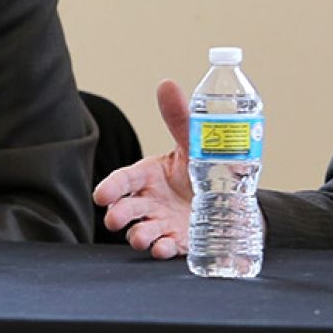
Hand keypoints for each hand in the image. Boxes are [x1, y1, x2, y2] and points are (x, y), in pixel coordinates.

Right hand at [92, 80, 192, 258]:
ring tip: (141, 237)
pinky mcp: (178, 240)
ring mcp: (163, 222)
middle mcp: (151, 200)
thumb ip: (178, 117)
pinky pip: (166, 246)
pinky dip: (162, 249)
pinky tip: (164, 248)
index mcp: (149, 175)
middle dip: (118, 214)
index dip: (111, 187)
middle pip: (127, 209)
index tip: (101, 195)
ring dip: (138, 235)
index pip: (123, 180)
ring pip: (142, 231)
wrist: (231, 197)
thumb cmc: (202, 168)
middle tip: (115, 218)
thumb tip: (166, 84)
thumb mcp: (192, 141)